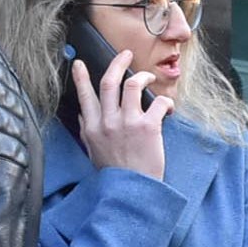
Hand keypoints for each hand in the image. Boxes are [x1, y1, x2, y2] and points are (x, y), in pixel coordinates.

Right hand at [70, 51, 171, 179]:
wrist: (132, 192)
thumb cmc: (115, 174)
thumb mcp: (93, 152)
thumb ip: (87, 131)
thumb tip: (82, 114)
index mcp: (92, 127)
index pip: (85, 95)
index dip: (81, 77)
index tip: (79, 63)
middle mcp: (108, 122)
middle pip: (109, 82)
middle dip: (117, 62)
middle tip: (125, 54)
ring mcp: (128, 123)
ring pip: (132, 84)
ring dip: (143, 77)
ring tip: (149, 78)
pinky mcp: (149, 127)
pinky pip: (158, 103)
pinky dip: (166, 102)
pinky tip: (168, 109)